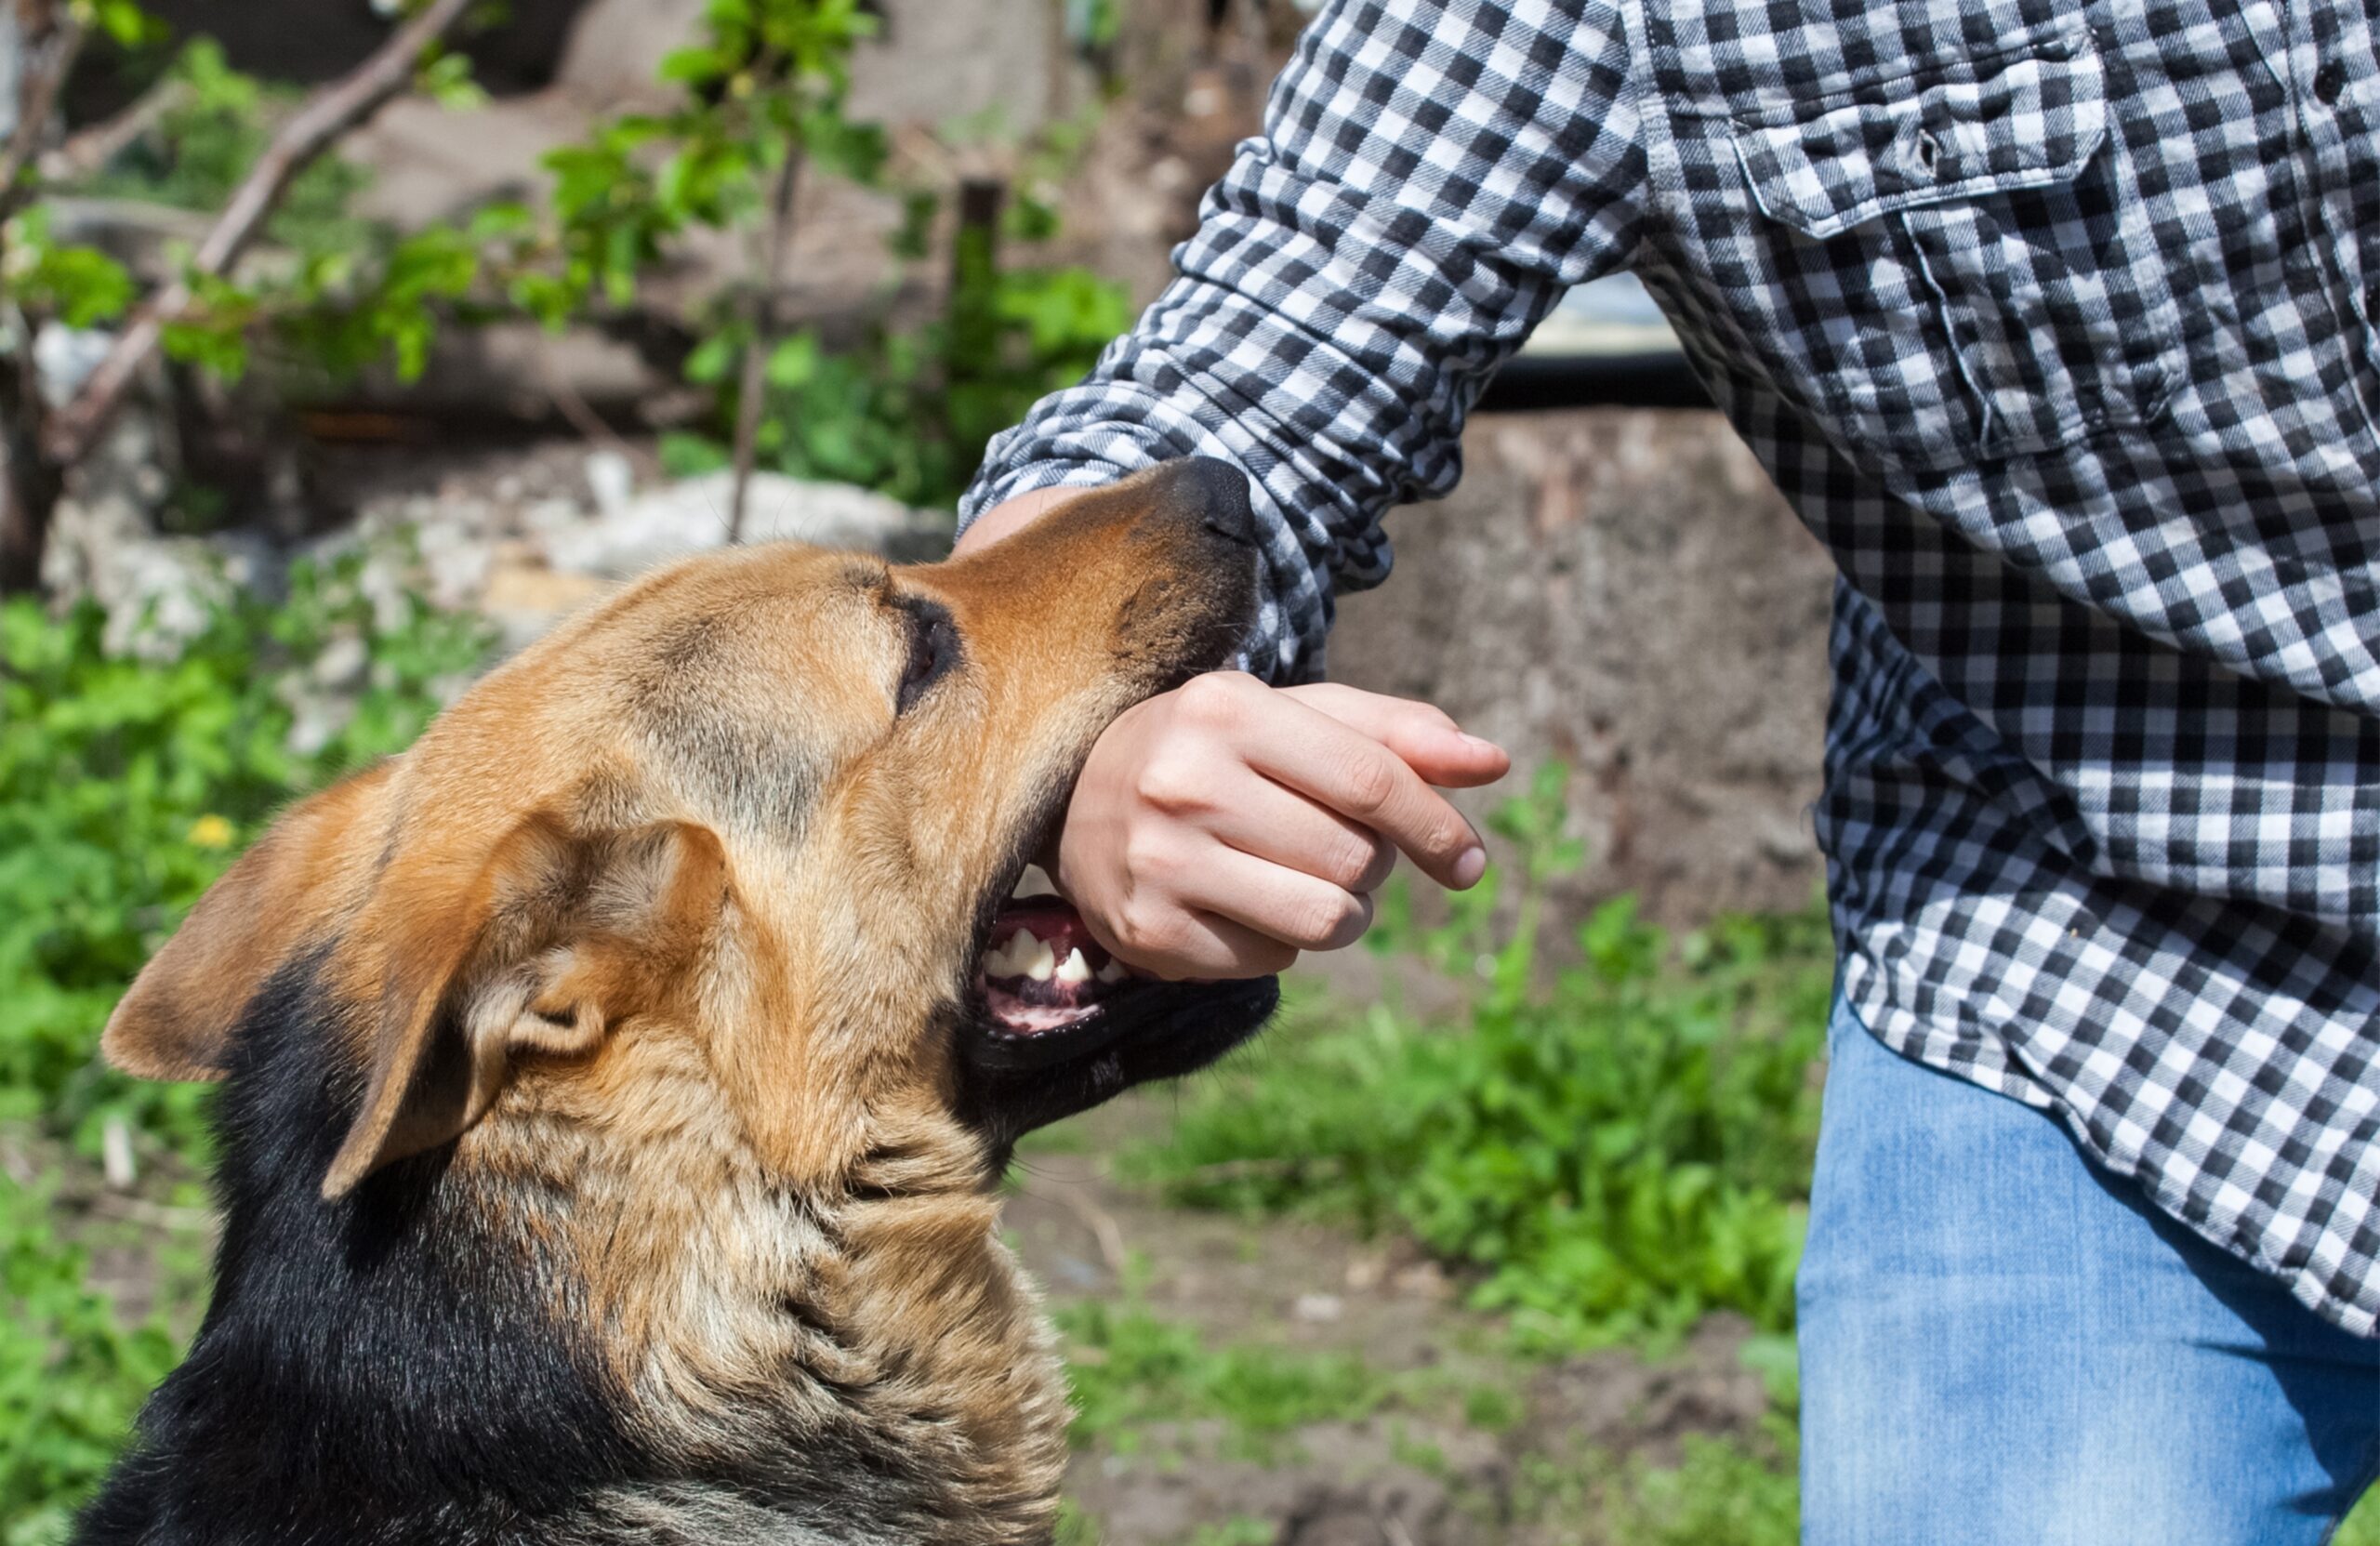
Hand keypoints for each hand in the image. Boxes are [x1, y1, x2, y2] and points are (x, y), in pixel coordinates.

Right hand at [958, 485, 1509, 979]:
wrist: (1075, 796)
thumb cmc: (1216, 750)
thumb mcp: (1295, 719)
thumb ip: (1396, 732)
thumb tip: (1494, 762)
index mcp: (1228, 710)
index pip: (1370, 779)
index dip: (1436, 825)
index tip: (1469, 861)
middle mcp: (1185, 782)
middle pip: (1354, 859)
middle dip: (1374, 866)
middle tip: (1343, 851)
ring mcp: (1160, 862)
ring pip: (1323, 920)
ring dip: (1343, 914)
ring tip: (1308, 885)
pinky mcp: (1149, 931)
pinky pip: (1272, 963)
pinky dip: (1281, 943)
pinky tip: (1243, 906)